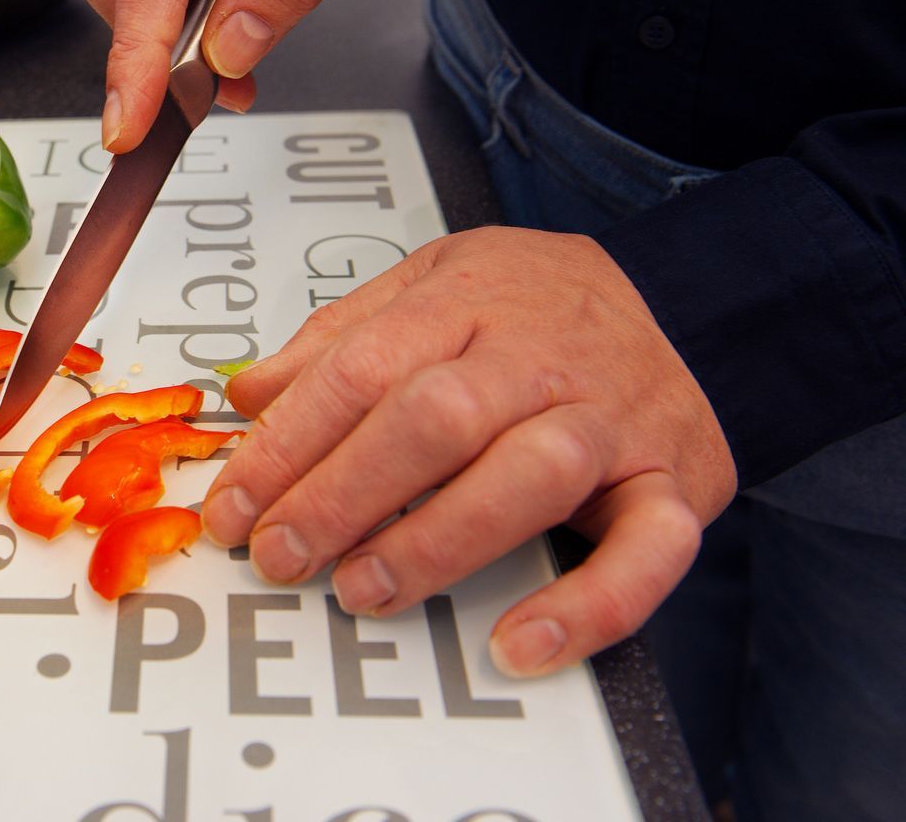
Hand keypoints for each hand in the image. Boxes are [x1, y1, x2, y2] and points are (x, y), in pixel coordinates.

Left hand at [205, 227, 737, 676]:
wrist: (692, 300)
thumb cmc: (540, 303)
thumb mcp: (432, 282)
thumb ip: (341, 337)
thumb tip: (251, 395)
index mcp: (468, 302)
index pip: (361, 369)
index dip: (288, 444)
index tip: (236, 505)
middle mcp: (541, 357)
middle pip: (435, 419)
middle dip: (343, 495)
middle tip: (281, 554)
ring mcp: (612, 421)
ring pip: (529, 477)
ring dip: (435, 543)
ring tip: (362, 591)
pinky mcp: (674, 485)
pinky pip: (648, 553)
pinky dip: (588, 608)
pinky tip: (520, 646)